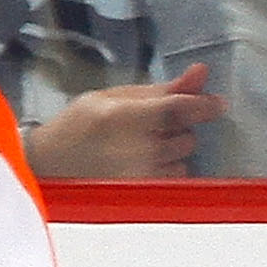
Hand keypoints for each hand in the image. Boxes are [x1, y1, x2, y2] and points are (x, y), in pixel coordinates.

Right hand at [23, 65, 223, 179]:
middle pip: (187, 133)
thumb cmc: (78, 127)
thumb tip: (201, 73)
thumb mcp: (113, 98)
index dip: (204, 104)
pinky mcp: (143, 194)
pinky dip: (168, 167)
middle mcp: (137, 150)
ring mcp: (141, 176)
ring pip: (184, 155)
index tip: (217, 103)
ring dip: (174, 147)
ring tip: (143, 145)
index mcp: (126, 118)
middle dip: (179, 126)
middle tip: (153, 124)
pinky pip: (177, 175)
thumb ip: (160, 89)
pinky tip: (144, 163)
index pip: (179, 109)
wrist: (48, 167)